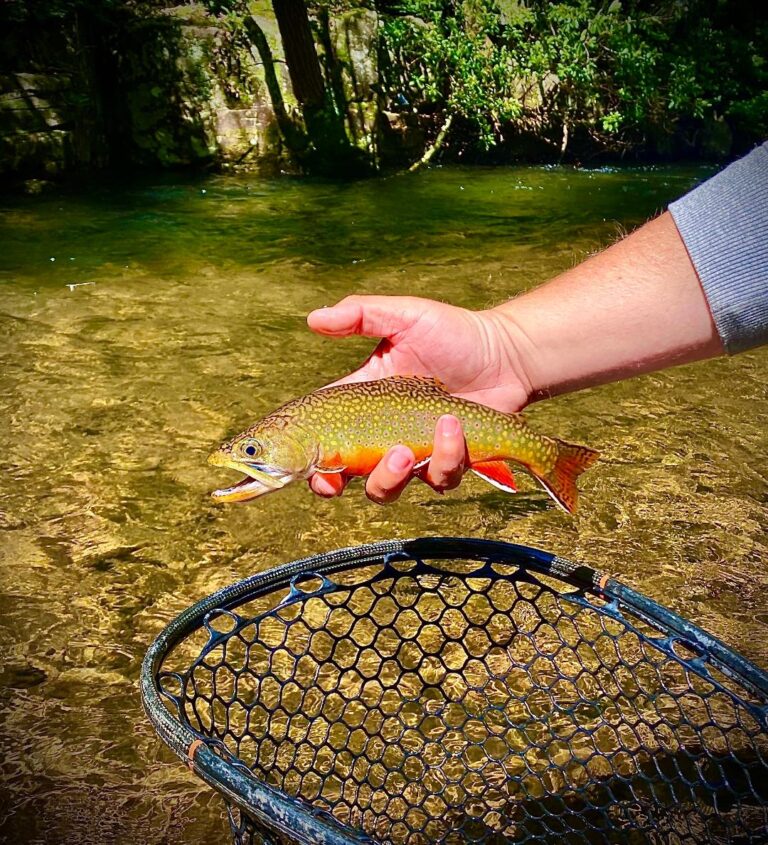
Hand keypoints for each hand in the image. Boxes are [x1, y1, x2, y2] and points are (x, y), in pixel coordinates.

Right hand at [306, 295, 531, 500]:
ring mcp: (416, 452)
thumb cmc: (454, 332)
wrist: (508, 353)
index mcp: (364, 401)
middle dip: (335, 484)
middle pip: (345, 474)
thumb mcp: (405, 316)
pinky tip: (453, 425)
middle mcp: (384, 433)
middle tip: (341, 476)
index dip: (304, 455)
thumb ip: (360, 315)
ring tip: (406, 449)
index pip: (322, 433)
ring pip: (387, 488)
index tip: (296, 464)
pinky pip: (437, 478)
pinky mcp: (449, 462)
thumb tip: (313, 318)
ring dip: (391, 475)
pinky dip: (444, 457)